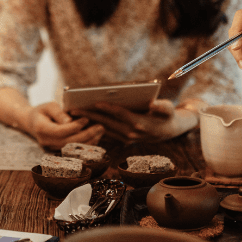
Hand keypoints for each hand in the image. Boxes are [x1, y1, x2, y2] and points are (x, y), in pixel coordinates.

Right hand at [24, 101, 104, 148]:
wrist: (33, 123)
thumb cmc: (42, 111)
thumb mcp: (48, 106)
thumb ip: (58, 113)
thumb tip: (69, 121)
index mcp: (41, 129)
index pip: (60, 131)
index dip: (74, 127)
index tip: (86, 119)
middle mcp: (46, 142)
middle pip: (69, 142)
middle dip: (86, 135)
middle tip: (100, 126)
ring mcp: (52, 149)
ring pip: (73, 149)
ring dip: (89, 141)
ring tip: (100, 131)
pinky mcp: (58, 152)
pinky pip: (73, 150)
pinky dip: (85, 145)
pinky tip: (95, 137)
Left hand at [73, 99, 195, 142]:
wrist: (168, 131)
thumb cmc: (167, 116)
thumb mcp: (169, 109)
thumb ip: (162, 106)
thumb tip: (153, 104)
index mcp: (140, 123)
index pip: (120, 114)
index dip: (108, 108)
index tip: (95, 102)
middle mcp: (130, 133)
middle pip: (106, 122)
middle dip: (89, 116)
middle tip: (73, 109)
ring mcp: (125, 138)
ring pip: (103, 129)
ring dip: (88, 122)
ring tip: (73, 114)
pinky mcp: (122, 139)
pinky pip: (105, 133)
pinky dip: (93, 127)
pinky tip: (82, 120)